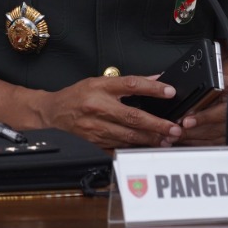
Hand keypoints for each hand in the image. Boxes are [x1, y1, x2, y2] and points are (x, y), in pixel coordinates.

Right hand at [36, 75, 183, 148]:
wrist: (52, 114)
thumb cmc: (76, 97)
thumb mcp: (99, 82)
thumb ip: (127, 83)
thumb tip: (155, 79)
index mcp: (100, 88)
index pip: (131, 85)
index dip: (152, 88)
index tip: (170, 91)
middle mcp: (98, 108)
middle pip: (133, 116)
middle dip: (157, 124)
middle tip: (174, 128)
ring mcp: (96, 128)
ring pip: (128, 136)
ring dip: (150, 139)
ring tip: (167, 139)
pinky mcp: (95, 144)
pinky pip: (119, 147)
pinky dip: (135, 148)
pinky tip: (148, 148)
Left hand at [177, 91, 227, 146]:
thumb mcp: (221, 82)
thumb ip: (209, 88)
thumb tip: (189, 95)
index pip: (219, 113)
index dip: (202, 118)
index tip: (186, 122)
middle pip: (211, 130)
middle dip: (190, 132)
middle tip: (173, 130)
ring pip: (209, 140)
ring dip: (190, 139)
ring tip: (173, 136)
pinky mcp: (226, 140)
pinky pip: (209, 145)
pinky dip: (194, 143)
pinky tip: (182, 140)